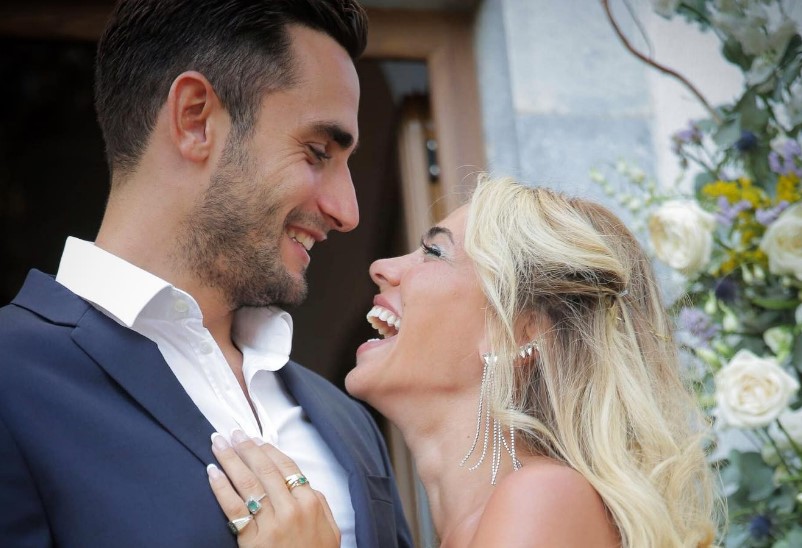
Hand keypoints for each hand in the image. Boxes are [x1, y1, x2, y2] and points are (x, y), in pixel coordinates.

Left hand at [207, 430, 339, 547]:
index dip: (267, 449)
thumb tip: (305, 484)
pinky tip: (212, 473)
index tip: (254, 439)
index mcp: (310, 502)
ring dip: (230, 459)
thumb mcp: (330, 528)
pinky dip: (221, 488)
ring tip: (218, 444)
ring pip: (247, 483)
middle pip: (264, 469)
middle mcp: (291, 509)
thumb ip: (319, 503)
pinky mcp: (252, 541)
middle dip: (245, 448)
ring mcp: (271, 524)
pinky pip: (234, 508)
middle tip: (231, 433)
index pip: (286, 466)